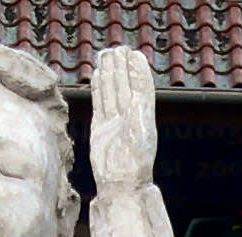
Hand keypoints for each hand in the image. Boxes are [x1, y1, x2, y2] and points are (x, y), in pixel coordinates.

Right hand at [90, 46, 156, 191]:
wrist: (120, 183)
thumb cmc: (134, 164)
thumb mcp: (140, 132)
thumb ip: (139, 109)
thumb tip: (138, 93)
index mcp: (144, 117)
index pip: (141, 88)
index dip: (138, 71)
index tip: (135, 54)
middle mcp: (130, 117)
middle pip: (125, 86)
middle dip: (122, 68)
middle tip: (118, 49)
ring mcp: (115, 121)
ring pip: (112, 92)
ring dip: (110, 74)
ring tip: (107, 56)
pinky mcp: (101, 127)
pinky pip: (100, 103)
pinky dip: (99, 89)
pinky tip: (98, 75)